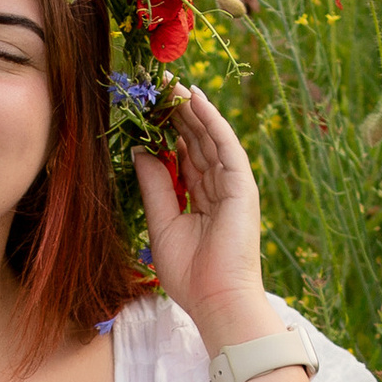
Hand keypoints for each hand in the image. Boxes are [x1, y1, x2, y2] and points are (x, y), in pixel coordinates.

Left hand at [132, 86, 275, 346]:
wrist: (216, 299)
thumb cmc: (190, 273)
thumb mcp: (161, 222)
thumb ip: (154, 185)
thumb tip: (139, 151)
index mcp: (201, 201)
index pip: (184, 158)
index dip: (168, 133)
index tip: (149, 110)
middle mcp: (218, 189)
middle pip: (197, 142)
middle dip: (178, 114)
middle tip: (158, 85)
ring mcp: (232, 186)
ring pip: (209, 138)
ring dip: (192, 109)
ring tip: (172, 82)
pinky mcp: (242, 185)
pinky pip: (225, 145)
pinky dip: (211, 120)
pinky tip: (195, 98)